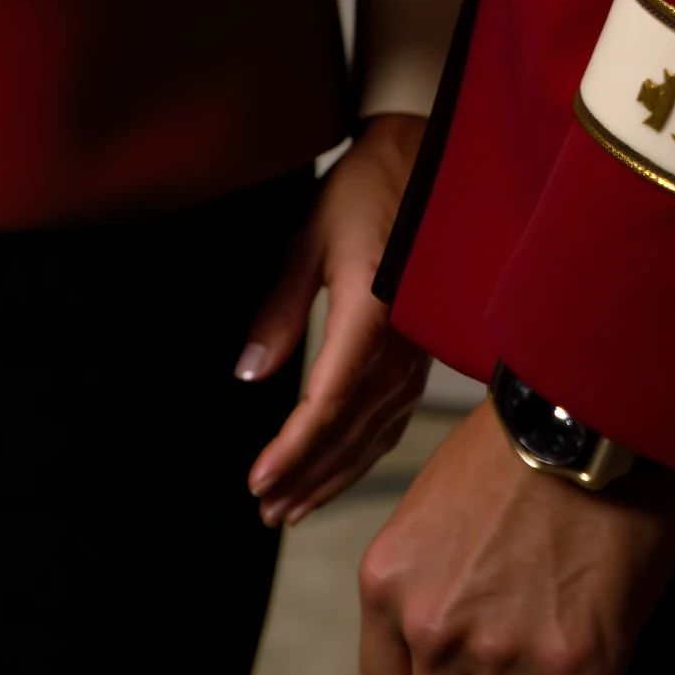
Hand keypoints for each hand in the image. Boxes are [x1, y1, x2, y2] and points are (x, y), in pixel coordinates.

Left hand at [237, 117, 432, 526]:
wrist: (423, 165)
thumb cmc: (362, 193)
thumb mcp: (307, 240)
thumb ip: (280, 311)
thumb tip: (250, 375)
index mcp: (372, 312)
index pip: (328, 402)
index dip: (292, 450)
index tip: (257, 480)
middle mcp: (403, 343)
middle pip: (349, 430)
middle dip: (306, 476)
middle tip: (266, 509)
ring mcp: (419, 352)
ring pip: (374, 433)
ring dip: (332, 474)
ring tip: (291, 505)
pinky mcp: (424, 353)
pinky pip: (392, 417)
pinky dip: (362, 451)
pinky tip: (338, 470)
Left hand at [358, 398, 674, 674]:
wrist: (589, 398)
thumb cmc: (519, 439)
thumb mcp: (433, 507)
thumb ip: (425, 582)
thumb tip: (441, 648)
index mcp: (389, 583)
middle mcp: (434, 626)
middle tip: (508, 666)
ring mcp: (505, 650)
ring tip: (553, 654)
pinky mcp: (578, 662)